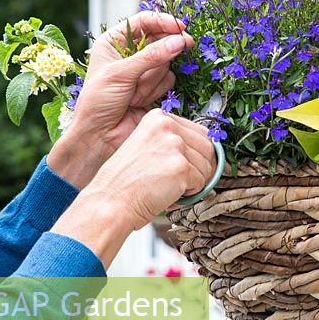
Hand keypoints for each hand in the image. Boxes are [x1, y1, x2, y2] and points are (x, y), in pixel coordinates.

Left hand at [48, 12, 192, 187]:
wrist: (100, 136)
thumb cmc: (98, 102)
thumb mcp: (121, 73)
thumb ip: (151, 56)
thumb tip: (178, 41)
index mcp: (114, 42)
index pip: (144, 22)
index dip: (163, 22)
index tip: (180, 27)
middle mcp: (130, 54)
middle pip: (161, 40)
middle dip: (160, 55)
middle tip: (178, 50)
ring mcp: (144, 71)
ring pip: (167, 62)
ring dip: (153, 79)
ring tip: (134, 94)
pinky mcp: (154, 88)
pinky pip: (169, 79)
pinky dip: (157, 91)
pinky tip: (139, 101)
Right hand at [51, 110, 215, 267]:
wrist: (110, 202)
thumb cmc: (125, 181)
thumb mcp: (147, 147)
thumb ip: (173, 143)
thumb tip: (208, 153)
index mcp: (158, 117)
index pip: (200, 132)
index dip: (197, 154)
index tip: (186, 166)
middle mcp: (167, 126)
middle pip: (208, 148)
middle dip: (200, 168)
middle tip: (181, 181)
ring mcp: (175, 145)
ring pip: (207, 166)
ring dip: (195, 182)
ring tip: (169, 186)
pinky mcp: (181, 167)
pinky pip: (202, 183)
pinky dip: (190, 194)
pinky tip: (168, 193)